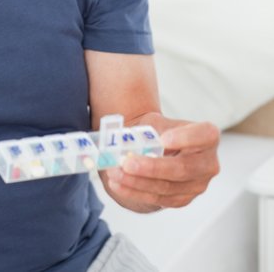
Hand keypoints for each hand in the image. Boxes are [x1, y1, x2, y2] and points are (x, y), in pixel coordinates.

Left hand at [100, 113, 220, 212]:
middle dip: (152, 168)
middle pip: (184, 168)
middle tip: (127, 163)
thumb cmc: (157, 133)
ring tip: (116, 173)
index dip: (186, 138)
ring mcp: (197, 185)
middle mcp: (207, 163)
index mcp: (207, 137)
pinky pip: (157, 199)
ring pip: (167, 187)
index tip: (163, 139)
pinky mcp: (182, 199)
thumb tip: (126, 145)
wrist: (154, 149)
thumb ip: (147, 132)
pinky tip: (117, 185)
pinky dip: (134, 192)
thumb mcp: (155, 124)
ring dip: (137, 182)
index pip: (205, 135)